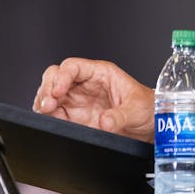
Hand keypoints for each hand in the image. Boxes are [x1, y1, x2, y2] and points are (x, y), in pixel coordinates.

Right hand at [33, 57, 154, 141]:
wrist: (150, 126)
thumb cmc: (146, 108)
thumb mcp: (137, 109)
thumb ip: (121, 116)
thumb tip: (105, 121)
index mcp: (101, 74)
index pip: (73, 67)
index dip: (62, 76)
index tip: (59, 91)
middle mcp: (86, 84)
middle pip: (56, 77)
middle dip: (48, 88)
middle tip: (48, 104)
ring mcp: (79, 101)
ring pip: (51, 94)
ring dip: (44, 102)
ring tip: (46, 112)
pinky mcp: (75, 118)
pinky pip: (55, 114)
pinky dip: (48, 116)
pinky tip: (50, 120)